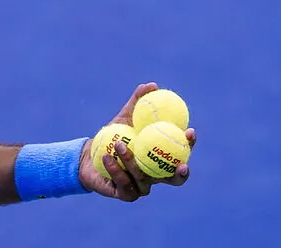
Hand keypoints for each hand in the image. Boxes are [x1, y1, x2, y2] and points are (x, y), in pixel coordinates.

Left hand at [78, 82, 196, 201]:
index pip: (181, 152)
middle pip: (174, 179)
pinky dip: (116, 170)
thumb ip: (138, 102)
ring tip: (120, 145)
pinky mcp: (125, 195)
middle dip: (180, 173)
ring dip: (132, 161)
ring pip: (143, 179)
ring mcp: (142, 187)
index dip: (189, 145)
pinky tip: (108, 157)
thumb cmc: (113, 133)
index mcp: (160, 157)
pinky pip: (124, 184)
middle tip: (180, 163)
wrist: (90, 153)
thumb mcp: (126, 115)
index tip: (190, 131)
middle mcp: (155, 175)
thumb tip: (153, 85)